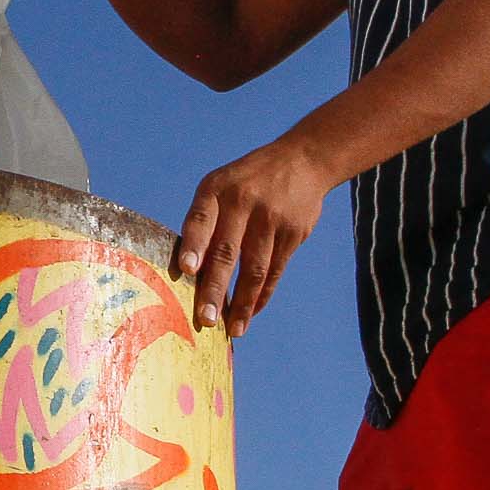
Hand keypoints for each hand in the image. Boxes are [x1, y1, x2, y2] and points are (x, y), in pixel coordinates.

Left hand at [173, 137, 332, 335]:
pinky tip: (250, 312)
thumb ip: (205, 219)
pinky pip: (275, 270)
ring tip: (232, 329)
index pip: (201, 218)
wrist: (303, 160)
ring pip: (254, 268)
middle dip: (215, 289)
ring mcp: (271, 218)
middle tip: (205, 320)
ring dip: (242, 303)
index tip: (187, 270)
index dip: (194, 244)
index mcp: (217, 188)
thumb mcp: (222, 184)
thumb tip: (188, 271)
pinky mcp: (293, 233)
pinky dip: (262, 295)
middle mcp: (243, 202)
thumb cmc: (247, 181)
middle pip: (226, 251)